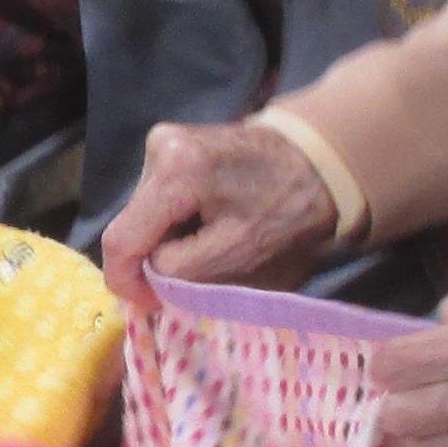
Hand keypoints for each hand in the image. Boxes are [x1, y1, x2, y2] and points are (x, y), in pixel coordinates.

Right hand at [96, 115, 349, 296]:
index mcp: (175, 172)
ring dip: (168, 240)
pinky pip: (159, 199)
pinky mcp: (175, 144)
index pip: (121, 240)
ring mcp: (166, 140)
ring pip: (144, 214)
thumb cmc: (290, 214)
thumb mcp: (234, 258)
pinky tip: (210, 224)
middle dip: (154, 259)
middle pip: (132, 225)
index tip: (153, 305)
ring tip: (210, 245)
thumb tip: (147, 275)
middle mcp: (160, 146)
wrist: (325, 164)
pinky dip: (178, 222)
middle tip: (194, 277)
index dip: (127, 283)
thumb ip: (178, 273)